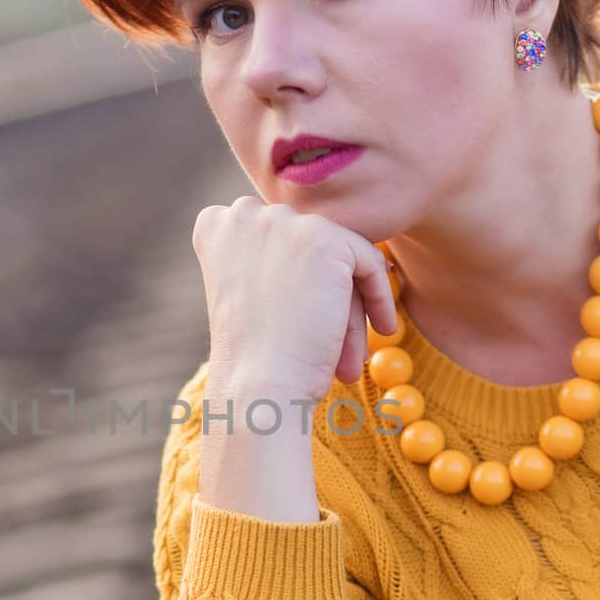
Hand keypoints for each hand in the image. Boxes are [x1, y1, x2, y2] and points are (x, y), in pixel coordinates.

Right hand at [191, 196, 397, 399]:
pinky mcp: (325, 238)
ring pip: (338, 256)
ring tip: (352, 355)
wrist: (258, 387)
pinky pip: (368, 261)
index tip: (303, 318)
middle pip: (308, 246)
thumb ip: (274, 257)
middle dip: (325, 297)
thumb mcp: (251, 293)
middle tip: (333, 347)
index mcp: (216, 225)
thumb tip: (325, 247)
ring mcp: (284, 221)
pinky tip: (383, 330)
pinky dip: (379, 297)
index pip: (277, 238)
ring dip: (349, 306)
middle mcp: (243, 213)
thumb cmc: (253, 356)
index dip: (296, 280)